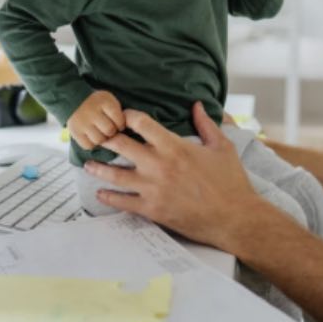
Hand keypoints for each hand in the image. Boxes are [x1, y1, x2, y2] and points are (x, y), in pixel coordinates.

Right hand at [67, 90, 125, 150]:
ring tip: (101, 132)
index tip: (118, 123)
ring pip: (99, 140)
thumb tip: (124, 130)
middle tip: (109, 129)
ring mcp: (82, 123)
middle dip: (112, 132)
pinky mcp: (75, 132)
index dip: (121, 124)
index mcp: (104, 101)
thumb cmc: (98, 103)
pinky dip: (92, 143)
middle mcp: (92, 112)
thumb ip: (118, 112)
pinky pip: (88, 146)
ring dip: (102, 138)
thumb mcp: (109, 100)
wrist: (74, 100)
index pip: (119, 119)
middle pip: (109, 131)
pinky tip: (92, 136)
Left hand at [84, 102, 264, 249]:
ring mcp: (153, 188)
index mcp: (174, 146)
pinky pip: (123, 202)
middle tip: (98, 136)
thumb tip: (197, 104)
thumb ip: (206, 123)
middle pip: (121, 145)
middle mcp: (159, 165)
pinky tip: (101, 193)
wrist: (234, 217)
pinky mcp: (152, 209)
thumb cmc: (230, 181)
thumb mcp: (222, 146)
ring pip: (116, 174)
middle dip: (107, 138)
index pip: (141, 123)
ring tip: (88, 164)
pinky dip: (109, 197)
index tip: (123, 116)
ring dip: (99, 168)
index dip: (128, 116)